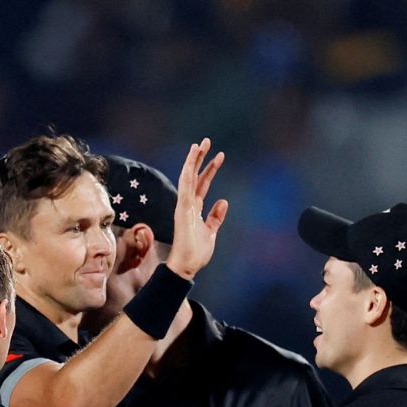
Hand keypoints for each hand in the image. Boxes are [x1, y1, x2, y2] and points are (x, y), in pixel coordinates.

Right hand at [164, 139, 228, 279]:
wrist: (186, 266)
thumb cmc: (196, 252)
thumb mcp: (211, 232)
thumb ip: (216, 217)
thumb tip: (224, 201)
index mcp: (194, 208)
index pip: (202, 184)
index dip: (209, 169)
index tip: (219, 156)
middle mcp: (187, 204)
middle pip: (194, 176)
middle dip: (200, 158)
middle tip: (206, 141)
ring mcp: (184, 205)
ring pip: (188, 177)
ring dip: (193, 160)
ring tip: (200, 144)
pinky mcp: (183, 210)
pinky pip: (185, 188)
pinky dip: (188, 173)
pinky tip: (191, 161)